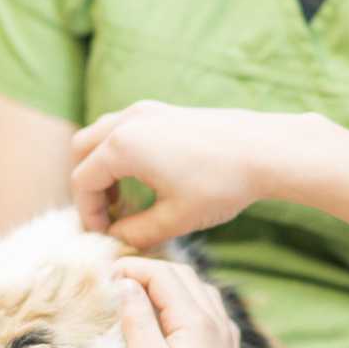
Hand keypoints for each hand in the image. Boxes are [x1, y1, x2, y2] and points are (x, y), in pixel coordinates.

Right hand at [71, 102, 313, 248]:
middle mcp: (128, 121)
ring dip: (103, 164)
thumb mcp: (175, 219)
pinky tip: (147, 176)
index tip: (105, 236)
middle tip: (109, 214)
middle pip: (83, 150)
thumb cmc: (221, 184)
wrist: (265, 149)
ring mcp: (147, 110)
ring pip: (103, 134)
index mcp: (122, 146)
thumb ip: (137, 232)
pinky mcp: (166, 109)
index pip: (83, 181)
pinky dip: (122, 150)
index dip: (88, 213)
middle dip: (89, 184)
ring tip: (125, 198)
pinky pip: (126, 127)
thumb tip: (117, 238)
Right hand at [113, 258, 245, 347]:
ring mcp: (224, 333)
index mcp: (196, 319)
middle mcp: (216, 318)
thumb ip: (137, 320)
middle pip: (181, 274)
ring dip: (167, 282)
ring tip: (138, 292)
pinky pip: (207, 307)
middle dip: (148, 270)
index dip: (132, 269)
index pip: (162, 274)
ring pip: (196, 287)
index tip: (104, 277)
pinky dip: (184, 298)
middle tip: (116, 281)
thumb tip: (126, 285)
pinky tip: (170, 314)